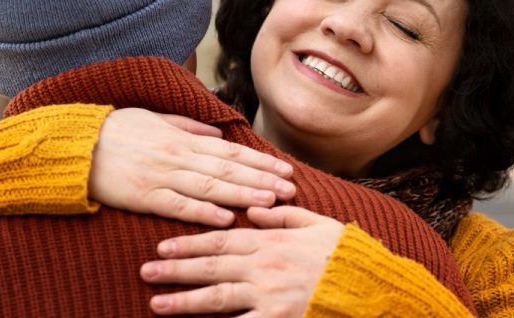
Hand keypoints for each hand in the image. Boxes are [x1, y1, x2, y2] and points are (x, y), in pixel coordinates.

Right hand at [88, 108, 294, 226]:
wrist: (75, 146)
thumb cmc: (116, 131)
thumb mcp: (156, 120)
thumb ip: (190, 128)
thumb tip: (220, 135)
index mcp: (183, 139)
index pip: (231, 151)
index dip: (261, 161)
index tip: (285, 169)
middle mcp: (178, 156)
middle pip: (229, 169)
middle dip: (262, 179)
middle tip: (290, 189)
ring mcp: (162, 176)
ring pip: (211, 186)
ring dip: (243, 194)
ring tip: (270, 201)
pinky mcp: (144, 196)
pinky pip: (178, 206)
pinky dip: (203, 212)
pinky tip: (226, 218)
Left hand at [140, 206, 344, 316]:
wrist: (367, 284)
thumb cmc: (344, 252)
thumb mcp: (316, 223)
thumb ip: (283, 215)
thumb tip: (254, 210)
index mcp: (271, 240)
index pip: (221, 239)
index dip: (189, 244)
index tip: (164, 248)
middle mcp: (264, 266)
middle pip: (212, 266)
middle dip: (176, 270)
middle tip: (146, 272)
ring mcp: (268, 295)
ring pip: (218, 297)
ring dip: (185, 300)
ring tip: (157, 303)